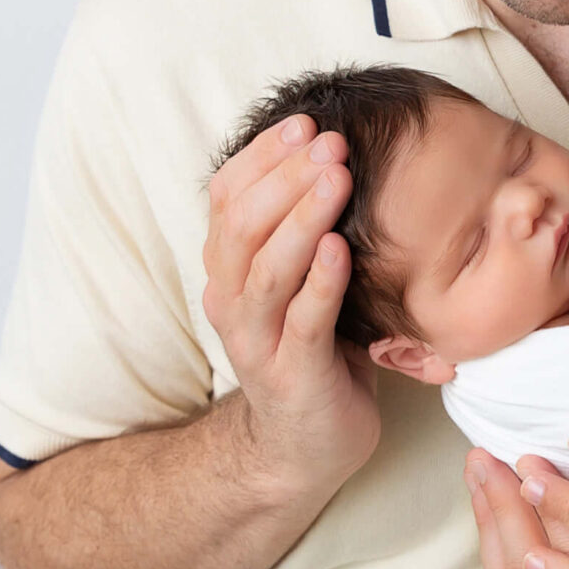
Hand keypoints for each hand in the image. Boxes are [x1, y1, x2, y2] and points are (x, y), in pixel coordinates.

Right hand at [201, 114, 380, 490]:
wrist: (308, 446)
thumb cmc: (314, 350)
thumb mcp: (300, 282)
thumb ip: (301, 231)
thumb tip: (331, 154)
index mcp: (229, 272)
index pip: (226, 198)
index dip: (262, 157)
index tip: (304, 123)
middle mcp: (231, 302)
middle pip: (242, 224)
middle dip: (286, 176)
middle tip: (330, 142)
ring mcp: (257, 341)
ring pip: (266, 268)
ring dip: (303, 217)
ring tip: (337, 178)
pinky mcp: (292, 375)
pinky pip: (302, 321)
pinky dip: (320, 281)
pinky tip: (341, 248)